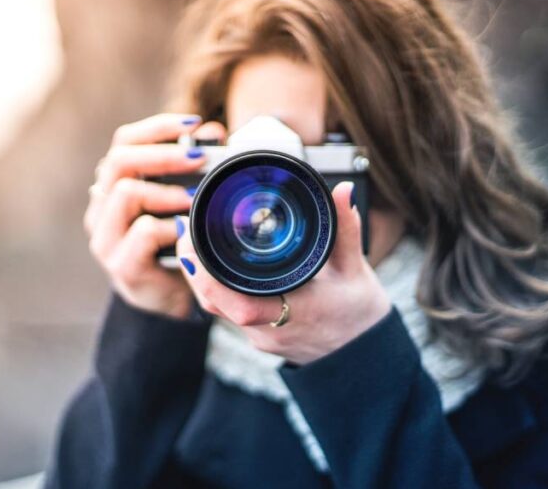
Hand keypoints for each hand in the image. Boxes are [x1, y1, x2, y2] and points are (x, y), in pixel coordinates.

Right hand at [84, 113, 224, 318]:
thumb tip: (215, 131)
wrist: (173, 299)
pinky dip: (170, 226)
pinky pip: (141, 233)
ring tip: (195, 198)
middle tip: (200, 157)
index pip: (124, 142)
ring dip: (166, 190)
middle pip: (119, 161)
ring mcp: (106, 237)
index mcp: (115, 184)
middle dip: (164, 154)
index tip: (194, 122)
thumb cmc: (179, 242)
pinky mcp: (121, 265)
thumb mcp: (188, 200)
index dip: (157, 128)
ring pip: (124, 192)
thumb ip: (197, 166)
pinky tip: (189, 230)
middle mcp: (102, 207)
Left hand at [175, 181, 391, 363]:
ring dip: (201, 277)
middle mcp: (271, 330)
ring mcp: (262, 338)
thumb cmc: (360, 315)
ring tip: (191, 239)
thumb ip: (346, 229)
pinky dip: (216, 287)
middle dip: (194, 267)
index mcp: (296, 314)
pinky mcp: (259, 338)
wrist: (362, 356)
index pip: (242, 306)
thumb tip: (343, 191)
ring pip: (217, 309)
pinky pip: (227, 312)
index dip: (210, 279)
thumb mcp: (355, 270)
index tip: (194, 245)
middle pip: (216, 304)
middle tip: (185, 227)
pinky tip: (212, 264)